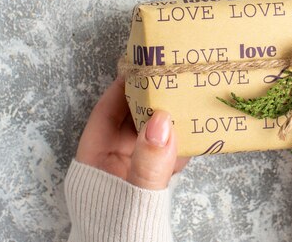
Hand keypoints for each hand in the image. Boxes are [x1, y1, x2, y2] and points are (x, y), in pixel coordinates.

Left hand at [75, 76, 189, 189]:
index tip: (142, 68)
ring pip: (152, 136)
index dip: (122, 89)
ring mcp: (134, 171)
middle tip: (176, 80)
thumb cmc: (122, 239)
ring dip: (171, 124)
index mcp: (94, 162)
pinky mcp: (153, 182)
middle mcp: (113, 162)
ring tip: (192, 103)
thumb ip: (149, 166)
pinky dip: (180, 147)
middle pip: (132, 121)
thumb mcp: (135, 200)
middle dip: (153, 102)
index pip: (105, 114)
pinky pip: (166, 156)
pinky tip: (197, 139)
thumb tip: (161, 122)